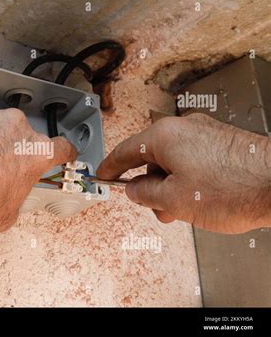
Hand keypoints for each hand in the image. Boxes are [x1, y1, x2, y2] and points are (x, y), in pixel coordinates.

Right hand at [97, 113, 270, 233]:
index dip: (110, 167)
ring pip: (173, 161)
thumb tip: (134, 189)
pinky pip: (191, 160)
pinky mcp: (220, 141)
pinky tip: (200, 197)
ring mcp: (204, 132)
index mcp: (164, 136)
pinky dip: (188, 179)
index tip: (102, 175)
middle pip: (151, 157)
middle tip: (157, 208)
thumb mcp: (174, 200)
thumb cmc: (233, 189)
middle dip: (150, 186)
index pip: (125, 150)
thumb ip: (144, 194)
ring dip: (171, 186)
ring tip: (185, 209)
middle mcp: (183, 128)